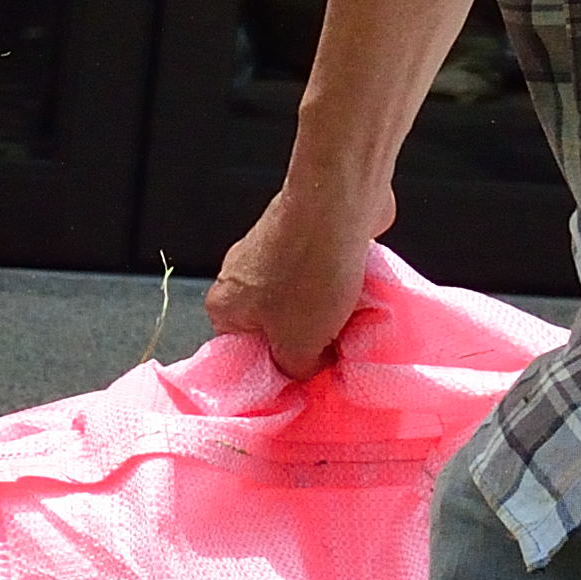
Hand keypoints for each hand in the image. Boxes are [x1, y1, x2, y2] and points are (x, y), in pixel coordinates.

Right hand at [203, 167, 388, 381]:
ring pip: (301, 303)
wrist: (338, 201)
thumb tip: (304, 371)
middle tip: (335, 349)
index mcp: (223, 308)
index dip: (278, 372)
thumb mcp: (300, 345)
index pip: (245, 356)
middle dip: (308, 341)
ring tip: (351, 317)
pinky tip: (357, 288)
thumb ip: (295, 371)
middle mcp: (238, 279)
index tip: (308, 378)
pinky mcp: (301, 237)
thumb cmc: (309, 275)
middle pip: (274, 329)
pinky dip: (337, 284)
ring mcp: (270, 253)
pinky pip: (318, 275)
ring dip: (328, 314)